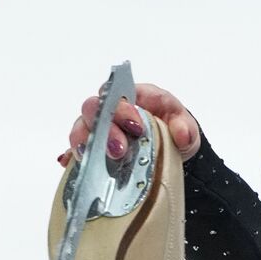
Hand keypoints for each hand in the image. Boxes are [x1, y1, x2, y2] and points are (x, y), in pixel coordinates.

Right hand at [58, 82, 200, 166]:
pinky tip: (77, 165)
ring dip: (87, 144)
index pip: (117, 94)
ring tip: (101, 160)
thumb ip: (184, 127)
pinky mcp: (91, 148)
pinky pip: (75, 149)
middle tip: (119, 150)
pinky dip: (75, 157)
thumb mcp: (185, 126)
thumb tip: (182, 134)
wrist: (169, 150)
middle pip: (93, 110)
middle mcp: (110, 109)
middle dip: (105, 130)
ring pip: (80, 128)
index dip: (122, 110)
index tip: (136, 127)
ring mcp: (98, 129)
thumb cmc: (172, 129)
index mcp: (133, 96)